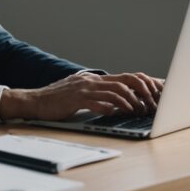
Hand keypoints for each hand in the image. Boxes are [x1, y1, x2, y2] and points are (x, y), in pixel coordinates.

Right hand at [0, 71, 164, 121]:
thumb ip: (97, 94)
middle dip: (142, 92)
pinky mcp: (76, 99)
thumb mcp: (80, 93)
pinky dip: (110, 108)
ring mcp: (84, 89)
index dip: (143, 84)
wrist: (35, 101)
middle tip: (151, 104)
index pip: (126, 77)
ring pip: (115, 91)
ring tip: (137, 111)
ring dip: (130, 102)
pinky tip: (115, 113)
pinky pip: (98, 102)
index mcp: (94, 79)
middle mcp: (92, 81)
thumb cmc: (57, 100)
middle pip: (125, 80)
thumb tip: (116, 102)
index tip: (154, 94)